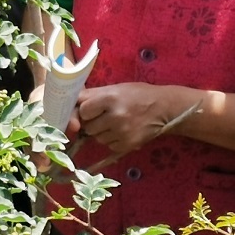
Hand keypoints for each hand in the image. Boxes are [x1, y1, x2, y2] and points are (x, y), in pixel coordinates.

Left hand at [75, 83, 192, 159]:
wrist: (164, 108)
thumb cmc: (138, 94)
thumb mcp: (116, 88)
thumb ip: (93, 95)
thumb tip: (70, 104)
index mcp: (110, 98)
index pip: (83, 110)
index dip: (86, 110)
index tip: (92, 108)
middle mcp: (115, 116)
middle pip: (89, 127)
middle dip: (93, 122)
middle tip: (105, 115)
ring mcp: (122, 133)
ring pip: (98, 138)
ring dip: (102, 132)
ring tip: (116, 122)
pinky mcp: (127, 145)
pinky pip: (109, 145)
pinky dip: (112, 140)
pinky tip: (123, 131)